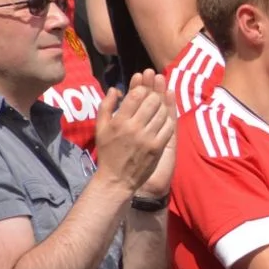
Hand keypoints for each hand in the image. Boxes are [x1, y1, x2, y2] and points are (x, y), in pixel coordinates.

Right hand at [95, 74, 176, 195]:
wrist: (117, 179)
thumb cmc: (108, 152)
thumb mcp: (100, 128)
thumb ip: (106, 106)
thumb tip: (116, 89)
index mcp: (118, 122)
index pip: (136, 96)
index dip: (142, 88)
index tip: (142, 89)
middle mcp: (133, 128)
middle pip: (152, 102)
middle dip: (155, 95)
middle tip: (154, 95)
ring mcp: (147, 138)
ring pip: (162, 113)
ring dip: (163, 106)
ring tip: (159, 105)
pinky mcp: (158, 147)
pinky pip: (168, 127)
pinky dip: (168, 120)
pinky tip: (165, 119)